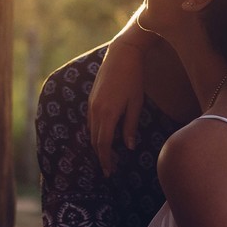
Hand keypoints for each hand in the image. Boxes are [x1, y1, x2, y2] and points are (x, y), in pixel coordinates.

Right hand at [89, 38, 145, 175]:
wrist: (122, 55)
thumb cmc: (133, 78)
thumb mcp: (136, 104)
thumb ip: (130, 126)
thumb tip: (128, 146)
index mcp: (107, 114)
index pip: (104, 144)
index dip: (106, 160)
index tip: (109, 172)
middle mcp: (95, 111)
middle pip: (95, 141)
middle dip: (102, 156)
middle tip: (111, 168)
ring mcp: (91, 104)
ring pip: (91, 132)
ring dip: (99, 145)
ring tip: (109, 155)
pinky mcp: (91, 99)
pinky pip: (90, 122)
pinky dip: (96, 133)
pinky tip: (104, 136)